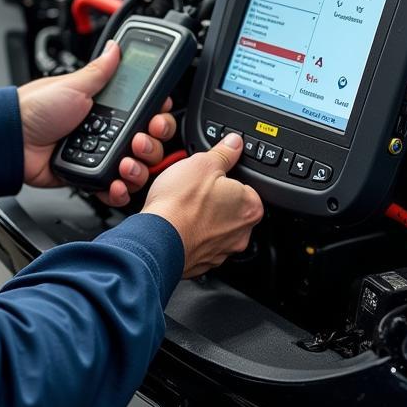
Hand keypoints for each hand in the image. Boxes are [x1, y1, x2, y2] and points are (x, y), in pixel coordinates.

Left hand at [16, 40, 177, 206]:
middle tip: (140, 140)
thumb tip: (115, 47)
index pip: (146, 112)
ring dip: (137, 168)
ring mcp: (100, 154)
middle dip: (151, 144)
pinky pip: (113, 187)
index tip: (157, 117)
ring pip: (135, 167)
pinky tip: (117, 184)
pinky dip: (119, 189)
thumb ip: (100, 70)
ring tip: (126, 164)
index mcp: (106, 106)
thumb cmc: (37, 108)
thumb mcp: (73, 85)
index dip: (158, 117)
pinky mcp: (89, 176)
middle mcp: (108, 130)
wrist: (12, 140)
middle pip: (147, 142)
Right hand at [142, 133, 263, 277]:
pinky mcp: (203, 262)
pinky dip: (191, 233)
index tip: (210, 174)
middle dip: (214, 198)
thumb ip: (223, 153)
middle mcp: (242, 233)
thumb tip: (234, 144)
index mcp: (250, 207)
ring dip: (202, 217)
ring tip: (181, 206)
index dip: (225, 177)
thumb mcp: (202, 163)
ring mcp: (222, 250)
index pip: (246, 185)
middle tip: (193, 188)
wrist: (156, 239)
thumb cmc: (180, 204)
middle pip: (231, 207)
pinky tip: (177, 223)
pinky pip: (200, 242)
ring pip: (215, 226)